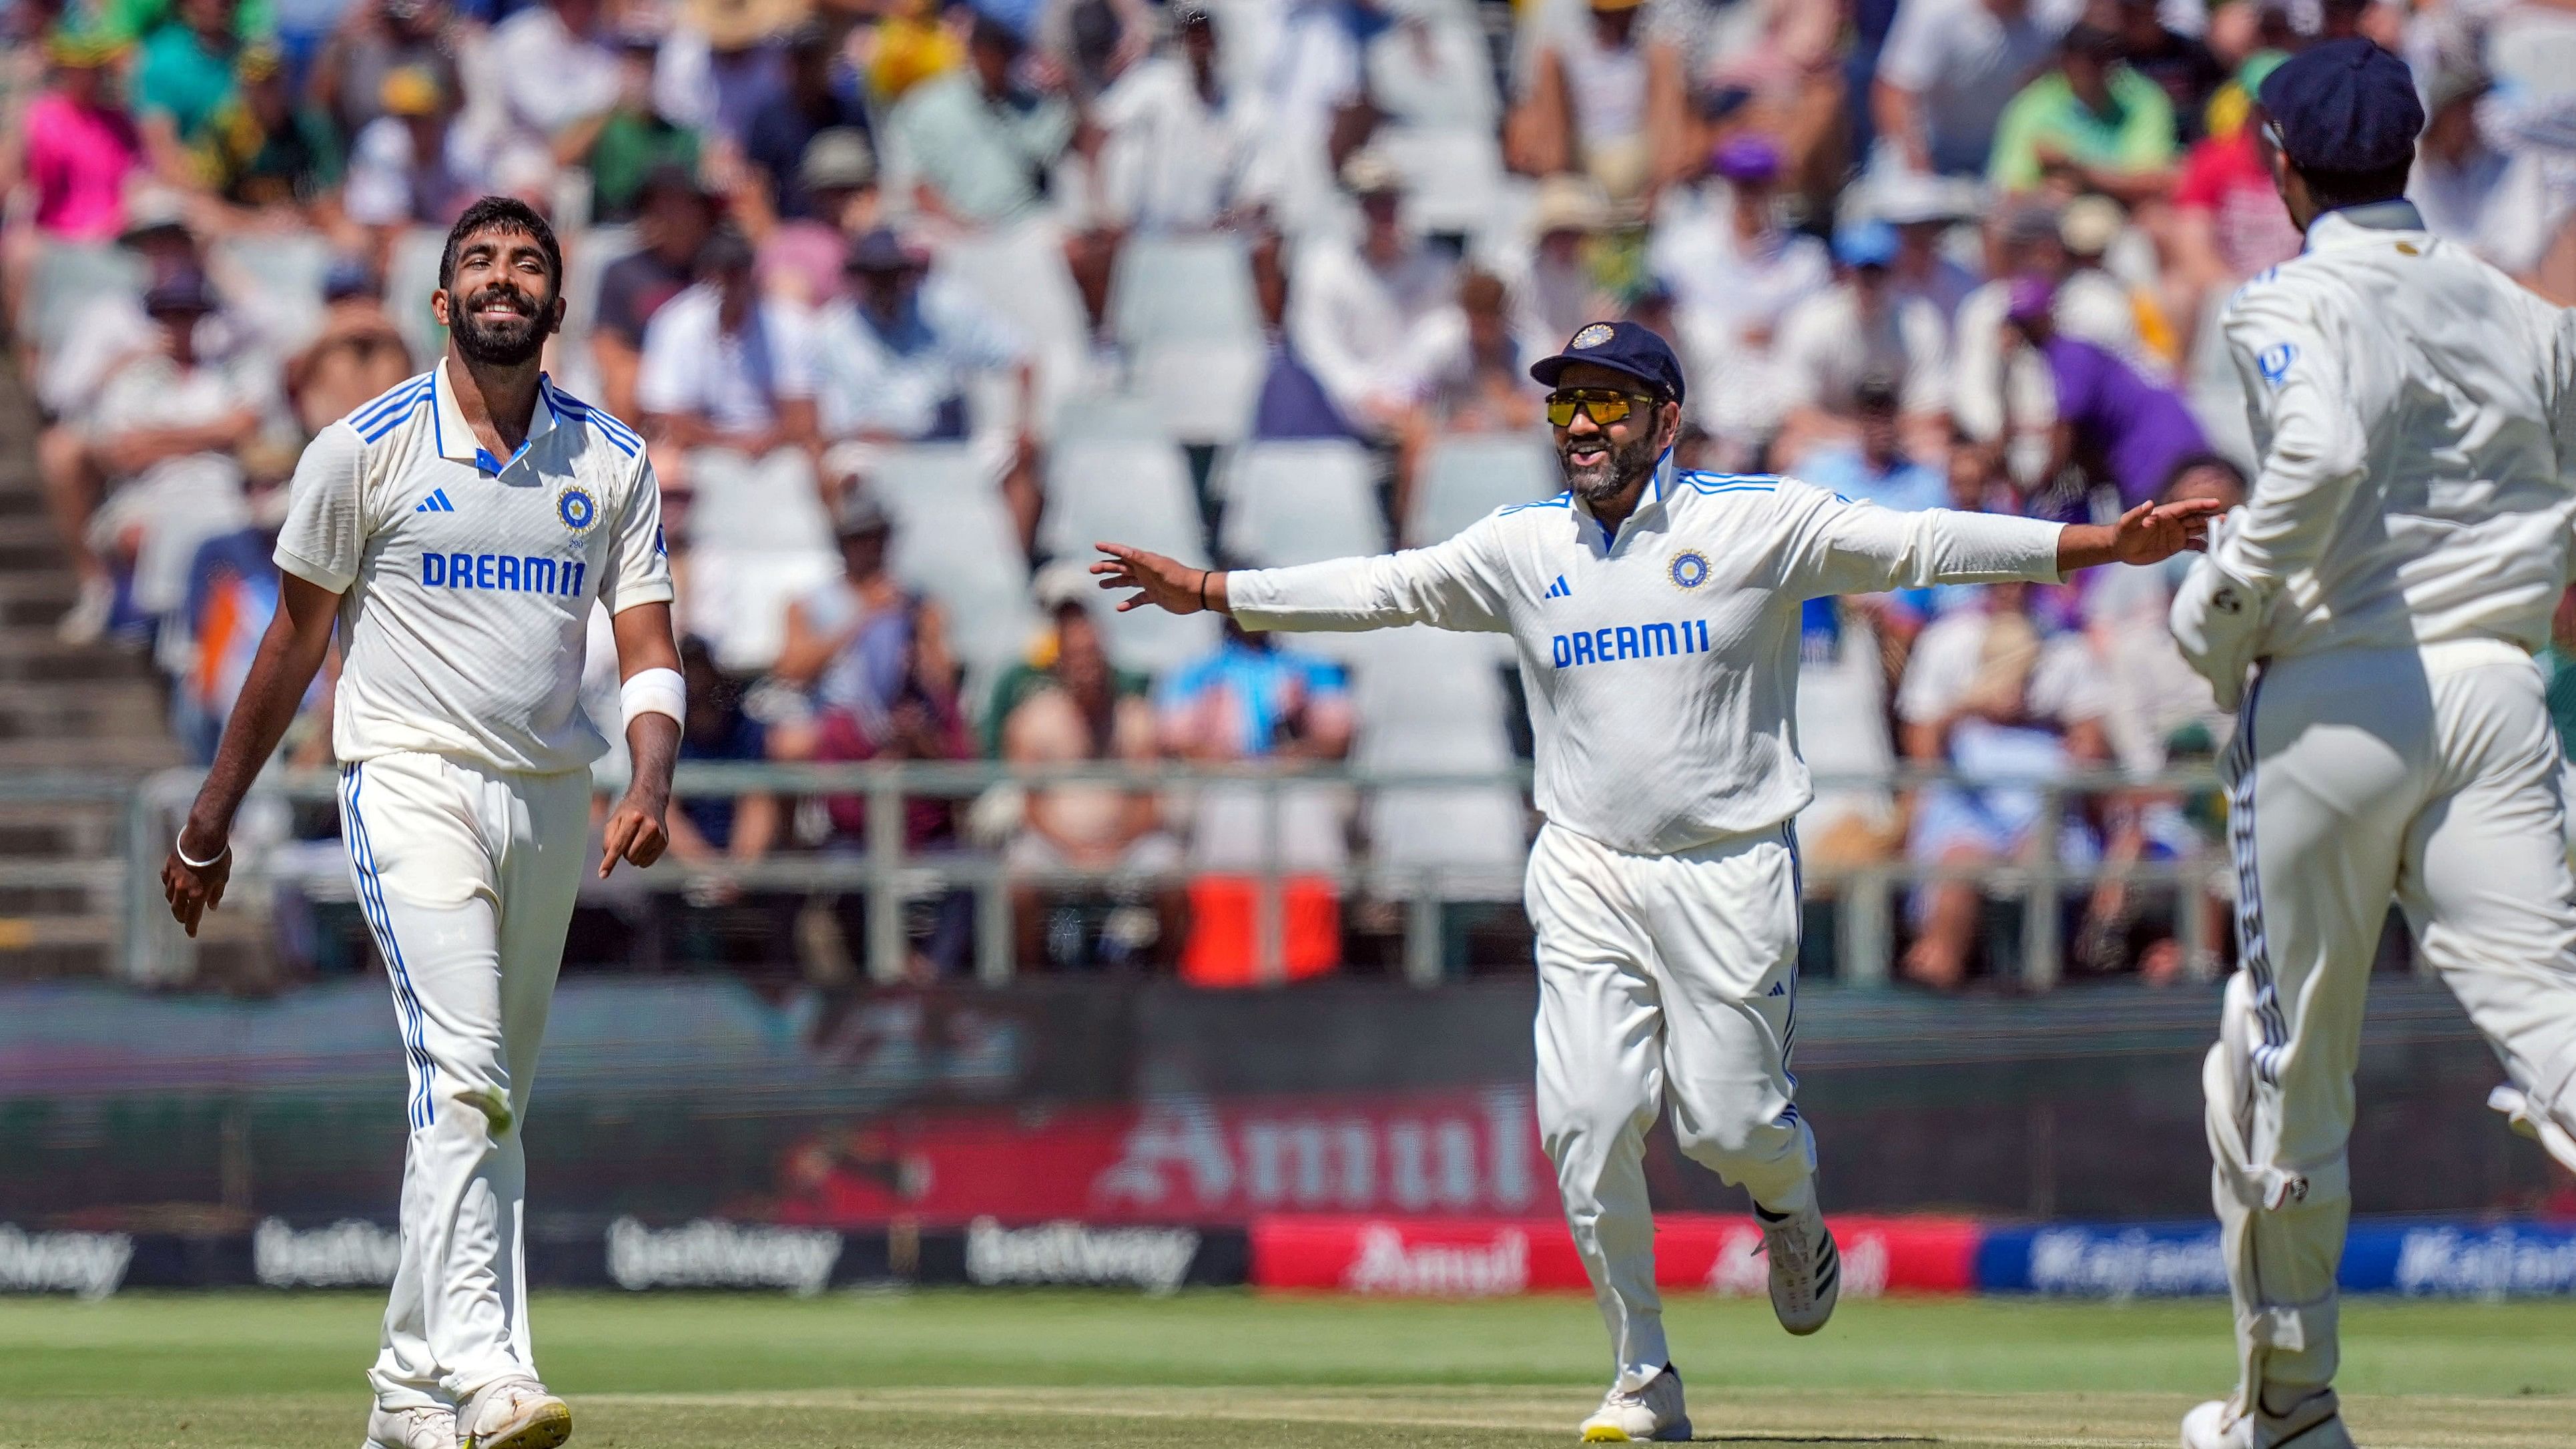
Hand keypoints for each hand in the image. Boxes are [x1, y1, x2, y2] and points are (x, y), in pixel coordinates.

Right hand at [163, 828, 232, 937]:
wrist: (203, 837)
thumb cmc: (218, 857)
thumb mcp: (223, 878)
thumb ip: (216, 894)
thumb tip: (212, 906)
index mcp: (198, 894)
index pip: (193, 916)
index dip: (192, 927)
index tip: (192, 934)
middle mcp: (182, 889)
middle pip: (178, 908)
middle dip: (181, 917)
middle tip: (184, 920)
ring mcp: (173, 877)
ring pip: (169, 895)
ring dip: (174, 902)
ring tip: (178, 905)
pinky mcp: (168, 865)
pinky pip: (165, 880)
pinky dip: (169, 885)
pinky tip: (171, 886)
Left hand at [599, 790, 669, 877]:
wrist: (650, 800)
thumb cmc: (628, 812)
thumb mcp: (614, 821)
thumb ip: (608, 840)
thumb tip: (609, 858)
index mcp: (633, 818)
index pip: (618, 845)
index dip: (609, 861)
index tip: (602, 874)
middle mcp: (649, 826)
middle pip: (629, 855)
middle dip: (624, 853)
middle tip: (626, 840)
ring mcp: (659, 834)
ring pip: (638, 861)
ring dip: (632, 856)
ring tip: (635, 841)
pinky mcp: (664, 841)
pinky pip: (648, 862)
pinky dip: (642, 858)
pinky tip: (643, 846)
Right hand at [1091, 542, 1216, 614]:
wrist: (1196, 593)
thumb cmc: (1179, 578)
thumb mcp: (1159, 567)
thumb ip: (1142, 559)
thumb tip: (1125, 551)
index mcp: (1145, 561)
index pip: (1124, 553)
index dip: (1110, 549)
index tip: (1097, 545)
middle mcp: (1145, 571)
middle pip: (1122, 567)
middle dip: (1107, 567)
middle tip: (1092, 570)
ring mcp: (1149, 583)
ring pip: (1127, 582)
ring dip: (1115, 582)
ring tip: (1101, 585)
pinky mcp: (1154, 596)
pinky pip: (1138, 599)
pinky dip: (1128, 603)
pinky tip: (1119, 607)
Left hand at [2109, 496, 2225, 564]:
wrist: (2120, 548)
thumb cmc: (2123, 532)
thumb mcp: (2127, 522)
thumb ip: (2137, 514)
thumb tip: (2147, 504)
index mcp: (2166, 513)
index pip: (2187, 507)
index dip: (2201, 504)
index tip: (2216, 503)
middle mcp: (2174, 522)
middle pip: (2197, 518)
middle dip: (2211, 518)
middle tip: (2226, 519)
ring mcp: (2177, 533)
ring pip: (2198, 529)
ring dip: (2211, 530)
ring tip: (2225, 532)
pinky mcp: (2176, 545)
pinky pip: (2194, 544)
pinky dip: (2204, 545)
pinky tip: (2213, 548)